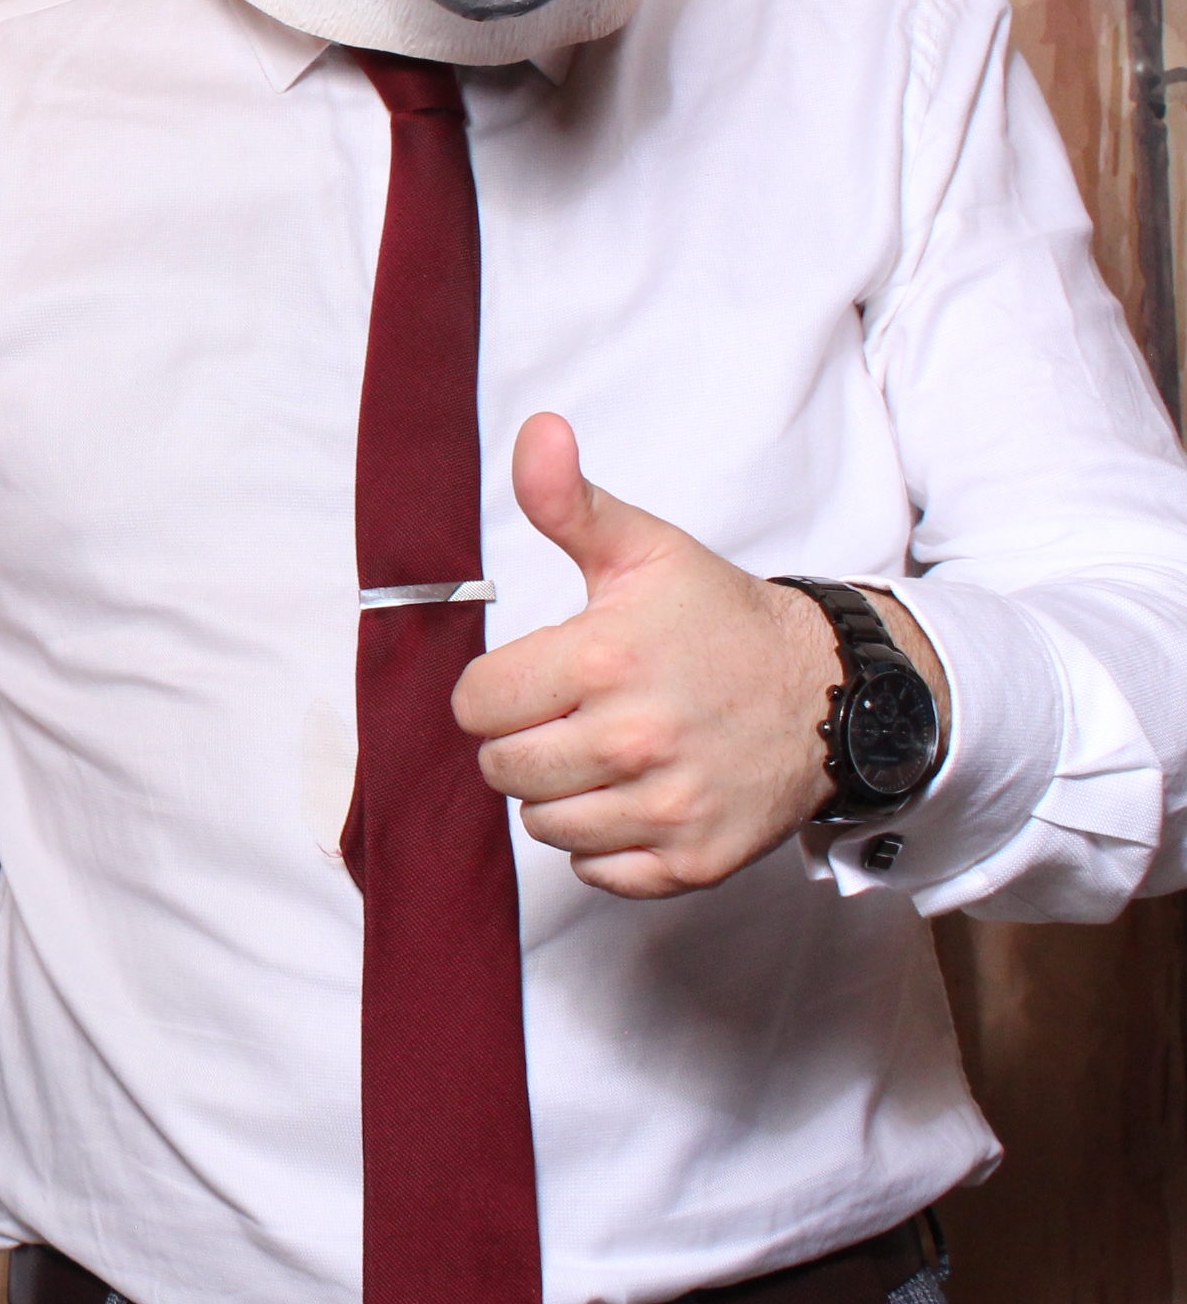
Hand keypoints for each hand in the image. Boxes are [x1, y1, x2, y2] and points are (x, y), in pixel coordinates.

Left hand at [454, 413, 902, 898]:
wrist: (829, 691)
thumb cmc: (721, 621)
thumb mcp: (644, 549)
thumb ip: (568, 500)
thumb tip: (537, 431)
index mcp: (603, 661)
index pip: (475, 703)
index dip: (495, 689)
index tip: (538, 676)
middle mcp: (634, 741)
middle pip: (502, 768)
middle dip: (524, 740)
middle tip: (573, 714)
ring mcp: (667, 808)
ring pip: (542, 825)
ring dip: (560, 793)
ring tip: (605, 752)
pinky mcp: (693, 861)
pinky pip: (596, 872)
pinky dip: (605, 844)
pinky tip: (636, 796)